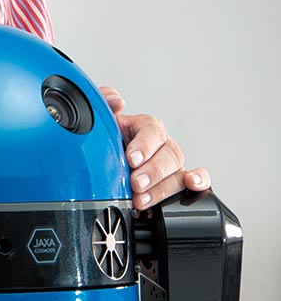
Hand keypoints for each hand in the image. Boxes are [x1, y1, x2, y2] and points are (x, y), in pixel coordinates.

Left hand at [99, 86, 210, 209]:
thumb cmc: (107, 143)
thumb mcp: (101, 123)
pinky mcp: (178, 182)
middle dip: (152, 172)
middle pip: (169, 154)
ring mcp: (172, 165)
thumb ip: (104, 104)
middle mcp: (163, 145)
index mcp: (145, 127)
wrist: (104, 167)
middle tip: (135, 183)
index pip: (152, 131)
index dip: (144, 146)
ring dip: (162, 188)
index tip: (131, 159)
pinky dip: (200, 181)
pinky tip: (192, 185)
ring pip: (179, 173)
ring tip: (141, 199)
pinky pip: (199, 180)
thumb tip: (117, 100)